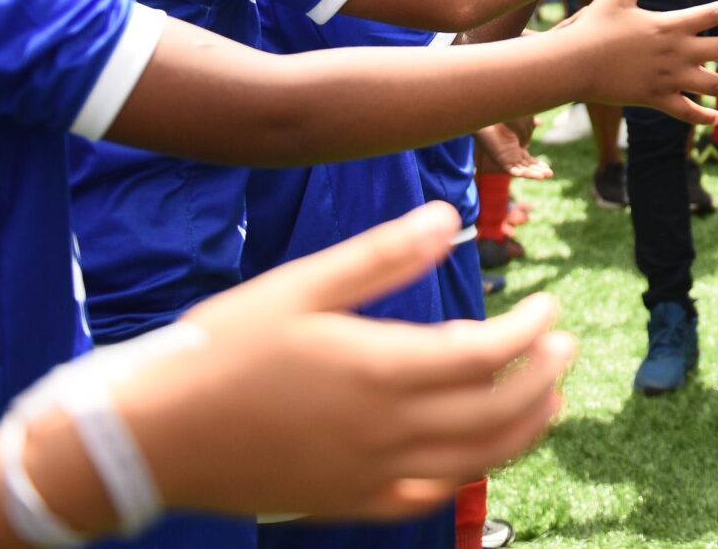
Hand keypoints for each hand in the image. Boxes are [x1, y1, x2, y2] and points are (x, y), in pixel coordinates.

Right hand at [137, 203, 574, 518]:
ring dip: (524, 428)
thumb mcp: (303, 286)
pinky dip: (466, 475)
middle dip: (543, 378)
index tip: (550, 307)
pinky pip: (425, 497)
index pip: (487, 356)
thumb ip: (382, 257)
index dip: (530, 332)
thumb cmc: (221, 348)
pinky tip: (476, 455)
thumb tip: (449, 217)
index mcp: (380, 369)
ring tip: (548, 397)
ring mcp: (370, 474)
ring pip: (475, 462)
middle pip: (496, 413)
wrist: (151, 435)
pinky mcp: (347, 501)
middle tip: (565, 347)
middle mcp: (386, 430)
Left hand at [473, 121, 549, 180]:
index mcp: (516, 151)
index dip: (539, 165)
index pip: (530, 161)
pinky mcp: (500, 161)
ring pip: (521, 171)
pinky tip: (525, 175)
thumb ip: (529, 126)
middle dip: (539, 171)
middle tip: (550, 173)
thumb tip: (540, 122)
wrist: (485, 123)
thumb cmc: (499, 124)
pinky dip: (519, 173)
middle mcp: (512, 157)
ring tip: (543, 176)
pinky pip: (510, 170)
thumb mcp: (518, 126)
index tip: (548, 168)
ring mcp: (506, 160)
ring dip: (532, 174)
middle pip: (528, 167)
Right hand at [558, 0, 717, 124]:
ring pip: (715, 87)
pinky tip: (716, 118)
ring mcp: (668, 79)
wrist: (572, 64)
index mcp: (670, 25)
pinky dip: (702, 116)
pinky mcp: (656, 100)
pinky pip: (685, 111)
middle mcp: (676, 53)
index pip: (712, 13)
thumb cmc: (593, 26)